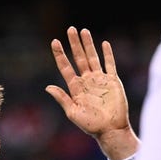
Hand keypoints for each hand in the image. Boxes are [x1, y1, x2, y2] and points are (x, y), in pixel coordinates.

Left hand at [45, 27, 137, 159]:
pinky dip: (107, 54)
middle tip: (70, 29)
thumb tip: (47, 87)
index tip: (55, 41)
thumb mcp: (73, 112)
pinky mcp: (113, 81)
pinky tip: (104, 43)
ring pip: (93, 57)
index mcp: (76, 88)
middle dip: (74, 44)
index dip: (60, 54)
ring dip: (88, 44)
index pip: (65, 67)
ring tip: (83, 31)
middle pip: (79, 58)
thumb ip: (62, 98)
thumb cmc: (91, 125)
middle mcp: (87, 81)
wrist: (111, 130)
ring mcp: (100, 80)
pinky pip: (110, 64)